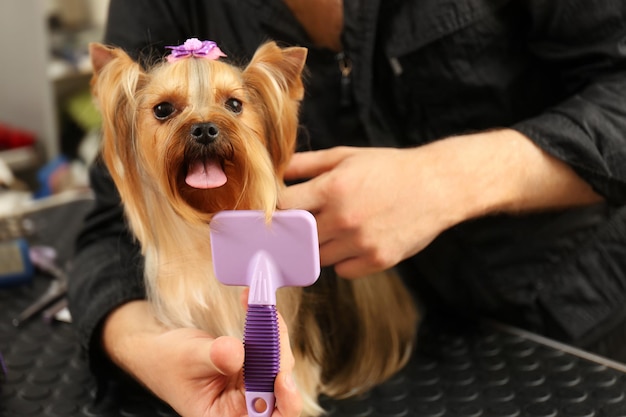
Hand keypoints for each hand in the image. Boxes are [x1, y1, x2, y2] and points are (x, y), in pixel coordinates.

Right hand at [102, 300, 301, 416]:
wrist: (157, 351)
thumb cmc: (165, 362)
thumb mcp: (188, 357)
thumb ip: (214, 357)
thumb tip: (237, 352)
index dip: (284, 401)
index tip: (282, 376)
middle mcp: (241, 406)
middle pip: (279, 389)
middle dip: (280, 356)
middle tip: (270, 323)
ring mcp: (248, 386)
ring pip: (278, 365)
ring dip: (274, 336)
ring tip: (260, 309)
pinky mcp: (251, 367)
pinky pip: (269, 350)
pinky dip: (266, 328)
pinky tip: (256, 308)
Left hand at [279, 130, 601, 277]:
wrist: (437, 186)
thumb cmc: (390, 168)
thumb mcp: (347, 156)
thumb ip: (308, 164)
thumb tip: (277, 171)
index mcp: (332, 188)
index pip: (285, 209)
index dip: (280, 210)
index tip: (283, 211)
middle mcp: (343, 218)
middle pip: (299, 237)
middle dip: (300, 230)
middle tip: (309, 222)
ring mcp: (361, 242)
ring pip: (319, 256)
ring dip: (322, 245)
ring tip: (339, 228)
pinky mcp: (377, 260)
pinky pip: (343, 270)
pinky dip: (343, 260)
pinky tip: (355, 243)